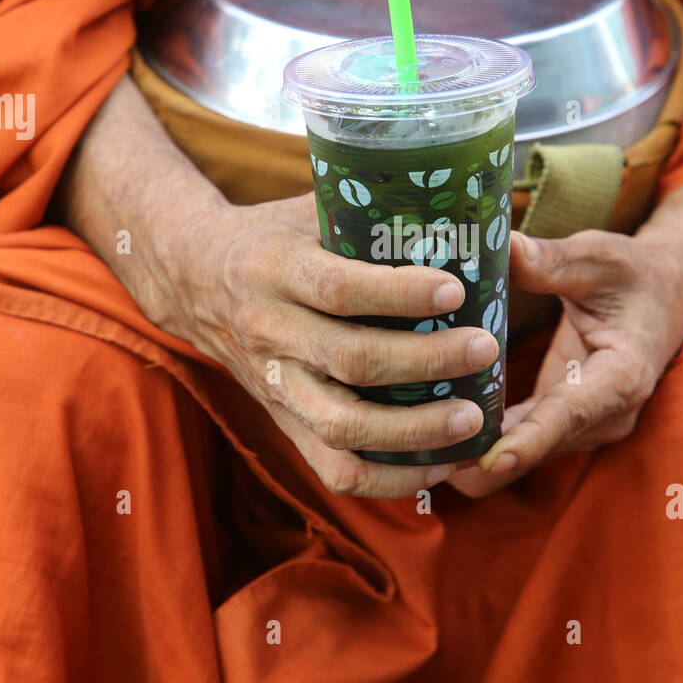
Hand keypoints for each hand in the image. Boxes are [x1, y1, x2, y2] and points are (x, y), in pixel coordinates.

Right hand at [164, 194, 498, 497]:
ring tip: (473, 417)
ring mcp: (275, 387)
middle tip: (486, 348)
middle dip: (426, 361)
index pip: (338, 288)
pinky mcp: (284, 425)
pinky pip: (336, 471)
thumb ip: (370, 209)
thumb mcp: (309, 207)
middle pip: (350, 361)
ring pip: (342, 427)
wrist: (197, 280)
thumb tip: (459, 204)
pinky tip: (442, 463)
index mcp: (274, 268)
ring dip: (414, 430)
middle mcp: (269, 332)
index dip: (399, 293)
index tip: (456, 292)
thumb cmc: (277, 237)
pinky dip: (392, 478)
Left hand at [449, 177, 682, 496]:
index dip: (528, 439)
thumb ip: (553, 261)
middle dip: (483, 454)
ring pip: (525, 456)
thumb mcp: (598, 259)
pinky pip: (522, 443)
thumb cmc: (632, 273)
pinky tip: (434, 431)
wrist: (665, 297)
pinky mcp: (565, 426)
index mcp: (621, 376)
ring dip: (476, 452)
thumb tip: (505, 247)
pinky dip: (485, 440)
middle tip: (419, 449)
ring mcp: (587, 427)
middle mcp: (606, 415)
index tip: (486, 458)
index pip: (570, 414)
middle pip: (538, 448)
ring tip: (415, 446)